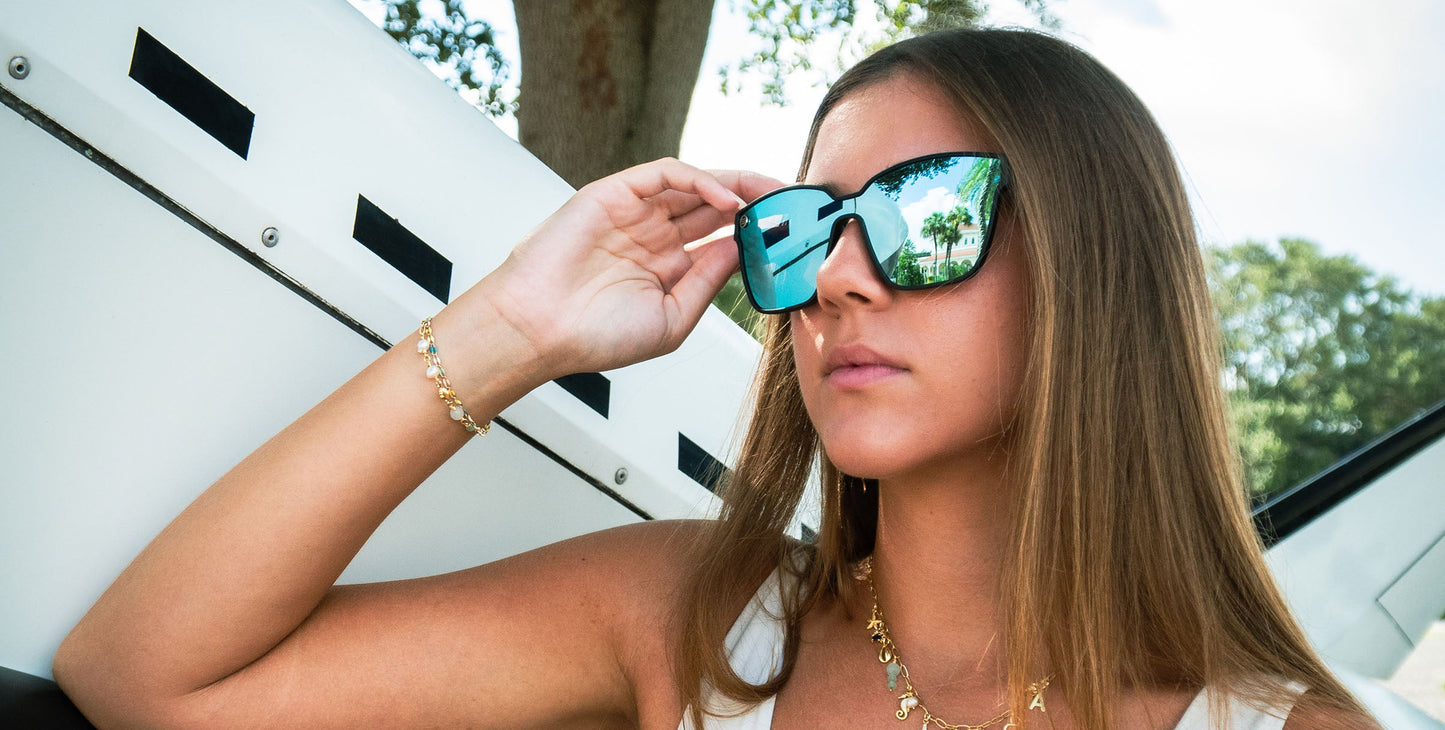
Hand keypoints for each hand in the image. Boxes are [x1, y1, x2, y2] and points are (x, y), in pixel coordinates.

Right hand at [469, 157, 783, 378]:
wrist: (539, 332)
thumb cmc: (594, 336)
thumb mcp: (672, 319)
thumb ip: (708, 283)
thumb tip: (743, 251)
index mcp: (667, 266)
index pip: (722, 237)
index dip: (757, 233)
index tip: (793, 235)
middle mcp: (653, 235)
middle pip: (715, 205)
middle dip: (758, 201)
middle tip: (794, 202)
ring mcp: (635, 212)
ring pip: (695, 184)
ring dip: (737, 185)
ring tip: (771, 195)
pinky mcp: (614, 193)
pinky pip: (665, 174)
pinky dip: (700, 179)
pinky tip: (727, 199)